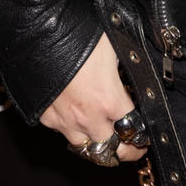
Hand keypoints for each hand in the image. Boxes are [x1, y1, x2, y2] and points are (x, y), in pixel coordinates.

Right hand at [38, 34, 148, 162]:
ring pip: (85, 149)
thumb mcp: (112, 45)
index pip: (134, 132)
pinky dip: (72, 131)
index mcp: (109, 100)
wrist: (39, 32)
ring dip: (97, 147)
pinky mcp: (46, 118)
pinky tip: (77, 121)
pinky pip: (62, 134)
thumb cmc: (76, 34)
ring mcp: (64, 120)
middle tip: (132, 149)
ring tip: (105, 142)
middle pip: (112, 151)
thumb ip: (125, 63)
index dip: (143, 137)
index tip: (146, 138)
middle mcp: (88, 116)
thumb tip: (136, 65)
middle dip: (126, 153)